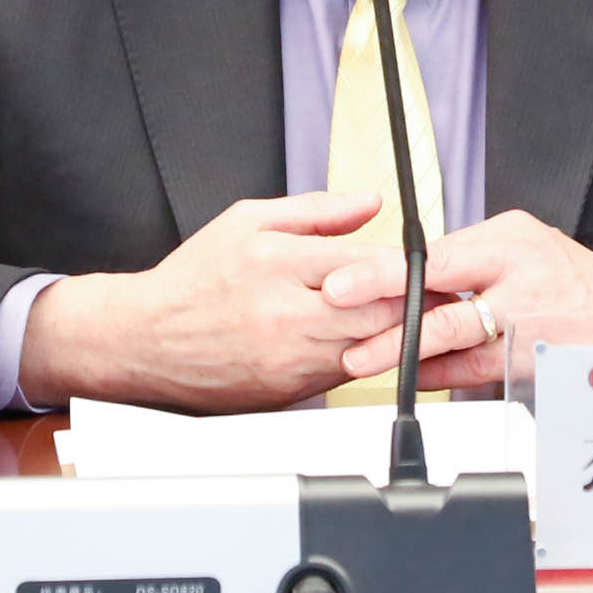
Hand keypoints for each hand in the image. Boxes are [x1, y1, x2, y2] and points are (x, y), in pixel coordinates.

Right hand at [18, 192, 404, 411]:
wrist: (147, 340)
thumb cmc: (195, 278)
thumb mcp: (248, 220)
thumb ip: (316, 211)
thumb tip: (370, 202)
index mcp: (277, 262)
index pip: (365, 264)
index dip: (408, 265)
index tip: (431, 259)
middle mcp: (285, 314)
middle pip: (377, 311)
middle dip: (416, 302)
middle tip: (446, 292)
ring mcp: (288, 359)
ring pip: (368, 347)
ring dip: (399, 334)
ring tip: (423, 317)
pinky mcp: (288, 391)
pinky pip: (345, 375)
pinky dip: (366, 357)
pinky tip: (377, 342)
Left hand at [322, 209, 592, 393]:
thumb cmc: (574, 280)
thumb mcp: (525, 245)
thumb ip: (471, 258)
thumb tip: (404, 271)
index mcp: (510, 240)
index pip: (436, 255)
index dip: (384, 271)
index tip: (342, 280)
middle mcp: (520, 278)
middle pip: (442, 296)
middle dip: (386, 312)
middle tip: (342, 320)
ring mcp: (529, 325)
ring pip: (454, 340)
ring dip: (404, 351)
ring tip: (363, 359)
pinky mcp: (534, 364)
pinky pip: (475, 372)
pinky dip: (440, 375)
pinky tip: (410, 378)